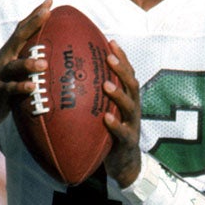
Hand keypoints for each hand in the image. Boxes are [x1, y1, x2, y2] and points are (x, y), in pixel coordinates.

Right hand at [0, 0, 51, 126]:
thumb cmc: (8, 84)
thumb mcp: (19, 69)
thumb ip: (33, 59)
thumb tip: (60, 54)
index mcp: (11, 51)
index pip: (23, 29)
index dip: (35, 15)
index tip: (49, 2)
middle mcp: (5, 58)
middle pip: (17, 38)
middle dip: (32, 24)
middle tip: (47, 13)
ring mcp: (0, 75)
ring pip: (14, 66)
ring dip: (29, 64)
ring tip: (44, 64)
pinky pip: (10, 89)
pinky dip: (21, 87)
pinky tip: (32, 87)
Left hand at [102, 40, 141, 187]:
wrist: (124, 163)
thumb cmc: (110, 133)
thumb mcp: (105, 111)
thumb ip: (95, 96)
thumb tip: (71, 77)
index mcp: (128, 98)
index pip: (128, 73)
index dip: (122, 57)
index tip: (110, 41)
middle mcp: (133, 108)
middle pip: (131, 84)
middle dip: (122, 69)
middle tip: (109, 57)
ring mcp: (132, 124)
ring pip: (130, 105)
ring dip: (118, 94)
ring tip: (106, 84)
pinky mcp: (128, 141)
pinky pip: (123, 132)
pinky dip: (115, 124)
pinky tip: (105, 118)